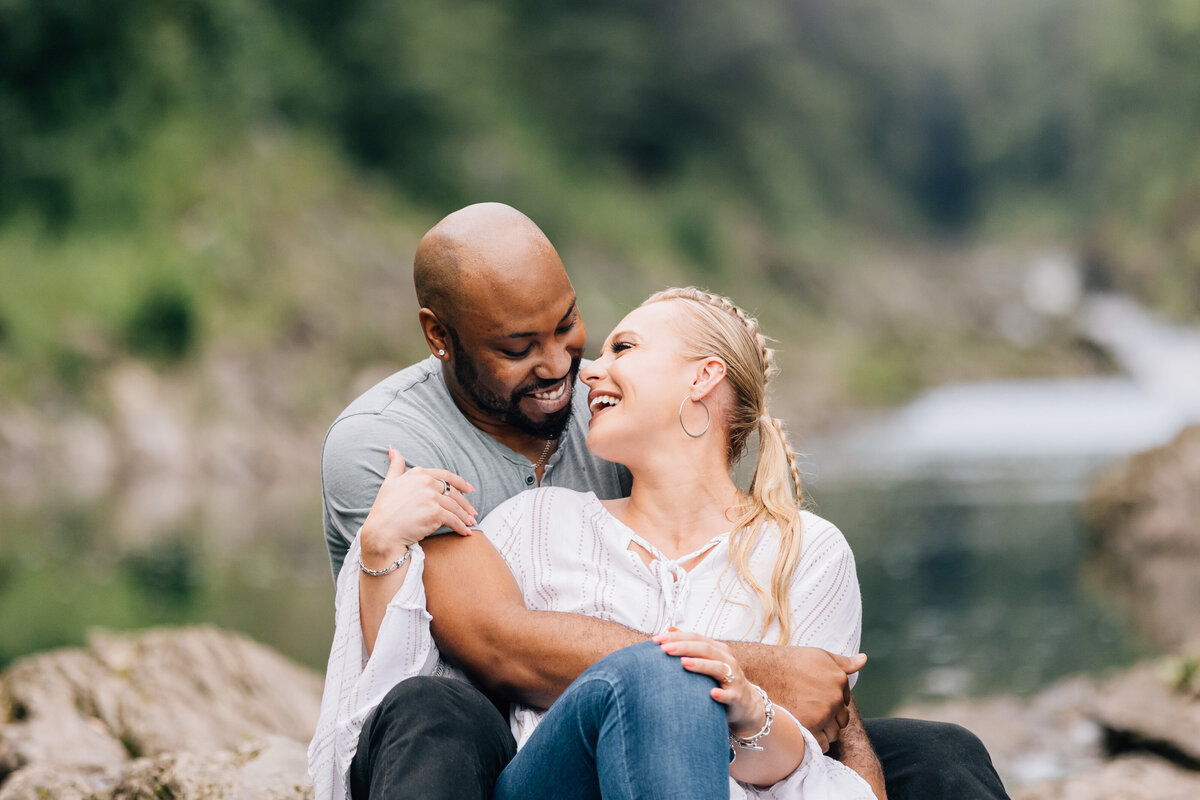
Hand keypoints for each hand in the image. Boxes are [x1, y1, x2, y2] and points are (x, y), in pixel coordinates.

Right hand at [359, 447, 476, 567]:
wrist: (382, 531)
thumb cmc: (384, 509)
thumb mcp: (389, 482)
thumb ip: (396, 465)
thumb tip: (393, 449)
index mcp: (418, 473)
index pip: (446, 476)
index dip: (460, 483)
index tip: (469, 489)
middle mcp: (427, 482)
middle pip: (453, 492)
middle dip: (465, 503)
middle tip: (472, 512)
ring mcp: (432, 497)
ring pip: (455, 506)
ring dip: (465, 516)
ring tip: (470, 522)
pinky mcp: (435, 512)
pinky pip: (453, 519)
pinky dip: (461, 526)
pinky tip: (465, 532)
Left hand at [653, 627, 765, 736]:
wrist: (744, 703)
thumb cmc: (719, 680)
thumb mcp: (707, 660)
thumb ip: (690, 645)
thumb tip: (670, 629)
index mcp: (718, 650)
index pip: (696, 638)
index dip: (676, 637)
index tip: (656, 640)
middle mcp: (727, 660)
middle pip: (705, 649)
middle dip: (684, 647)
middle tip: (664, 649)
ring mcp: (733, 678)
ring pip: (718, 668)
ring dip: (700, 665)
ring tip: (683, 663)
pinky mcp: (736, 696)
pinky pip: (729, 695)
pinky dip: (721, 694)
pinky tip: (711, 694)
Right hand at [765, 646, 865, 751]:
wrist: (762, 670)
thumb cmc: (789, 662)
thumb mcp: (819, 656)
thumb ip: (843, 662)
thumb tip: (863, 659)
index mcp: (840, 680)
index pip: (844, 702)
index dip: (830, 703)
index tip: (814, 699)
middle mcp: (835, 697)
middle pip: (841, 720)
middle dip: (829, 719)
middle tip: (809, 712)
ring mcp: (823, 713)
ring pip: (833, 734)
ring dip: (823, 731)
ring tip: (805, 721)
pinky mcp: (810, 727)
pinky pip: (822, 744)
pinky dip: (815, 741)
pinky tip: (803, 730)